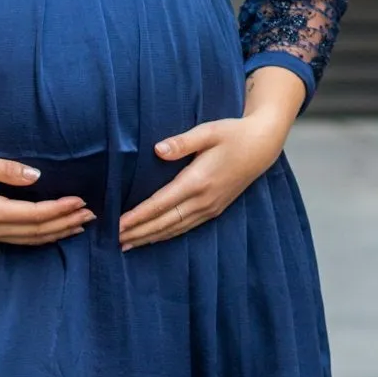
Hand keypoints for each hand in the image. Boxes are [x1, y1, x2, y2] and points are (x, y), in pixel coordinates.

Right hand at [0, 150, 94, 245]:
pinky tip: (56, 231)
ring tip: (81, 225)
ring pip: (31, 239)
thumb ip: (7, 170)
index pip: (34, 215)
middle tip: (93, 214)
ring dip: (57, 232)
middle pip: (37, 232)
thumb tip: (38, 176)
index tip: (81, 200)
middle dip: (66, 223)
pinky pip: (21, 240)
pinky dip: (42, 236)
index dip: (60, 209)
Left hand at [118, 114, 287, 251]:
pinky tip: (154, 238)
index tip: (118, 224)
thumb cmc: (233, 134)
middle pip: (165, 222)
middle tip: (115, 240)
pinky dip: (167, 235)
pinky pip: (186, 227)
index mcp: (198, 181)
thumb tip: (158, 150)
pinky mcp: (215, 210)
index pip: (160, 204)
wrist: (262, 146)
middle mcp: (203, 200)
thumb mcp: (208, 131)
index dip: (138, 216)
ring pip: (175, 229)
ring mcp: (210, 208)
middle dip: (139, 232)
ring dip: (151, 237)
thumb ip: (182, 142)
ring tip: (128, 244)